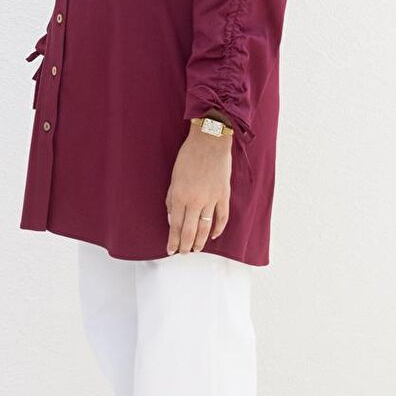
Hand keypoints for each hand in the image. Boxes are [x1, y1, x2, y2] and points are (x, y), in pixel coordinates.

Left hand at [165, 126, 231, 252]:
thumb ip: (172, 199)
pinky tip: (213, 236)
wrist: (210, 141)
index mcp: (180, 196)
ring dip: (200, 242)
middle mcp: (195, 201)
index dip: (173, 240)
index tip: (170, 250)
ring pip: (205, 228)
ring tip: (196, 250)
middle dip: (185, 246)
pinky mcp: (224, 195)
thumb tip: (172, 218)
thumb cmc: (189, 156)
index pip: (176, 226)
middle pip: (190, 231)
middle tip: (183, 253)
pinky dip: (218, 229)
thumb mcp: (174, 177)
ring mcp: (211, 199)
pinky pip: (222, 218)